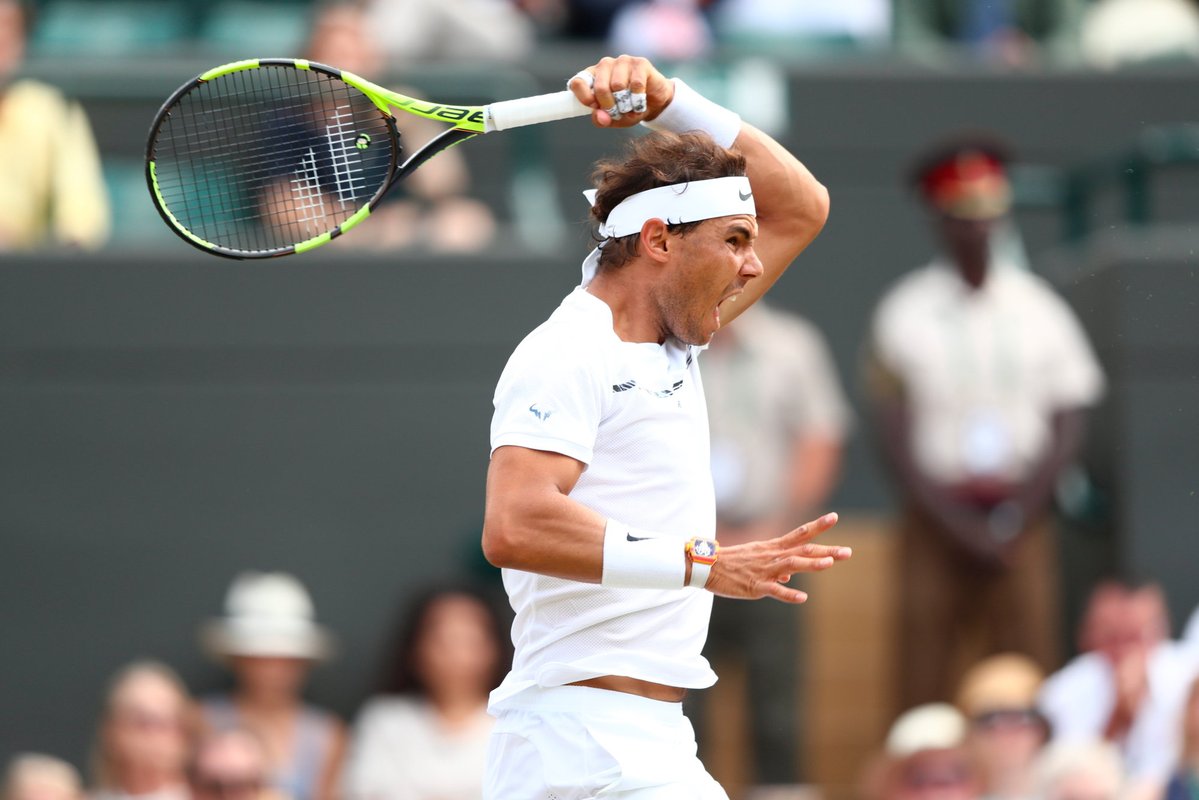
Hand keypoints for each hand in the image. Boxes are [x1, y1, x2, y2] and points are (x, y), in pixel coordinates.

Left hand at [567, 54, 674, 128]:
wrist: (654, 102)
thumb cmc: (628, 108)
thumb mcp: (612, 119)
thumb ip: (601, 119)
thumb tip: (601, 117)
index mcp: (592, 76)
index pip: (577, 82)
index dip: (584, 98)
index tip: (595, 107)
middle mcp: (604, 65)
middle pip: (600, 87)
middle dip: (609, 106)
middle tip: (617, 113)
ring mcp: (622, 61)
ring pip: (618, 85)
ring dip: (625, 104)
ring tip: (630, 108)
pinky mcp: (640, 63)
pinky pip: (636, 84)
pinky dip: (638, 100)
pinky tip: (640, 103)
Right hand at [705, 512, 850, 602]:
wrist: (707, 566)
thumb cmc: (733, 563)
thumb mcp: (757, 560)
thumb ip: (778, 566)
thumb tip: (791, 576)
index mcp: (773, 547)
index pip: (799, 534)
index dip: (818, 526)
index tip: (835, 517)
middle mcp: (773, 556)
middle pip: (803, 550)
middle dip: (826, 551)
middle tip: (848, 552)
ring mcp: (765, 570)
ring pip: (791, 565)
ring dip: (811, 565)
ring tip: (828, 564)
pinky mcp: (755, 586)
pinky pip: (774, 590)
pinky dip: (788, 593)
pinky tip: (802, 597)